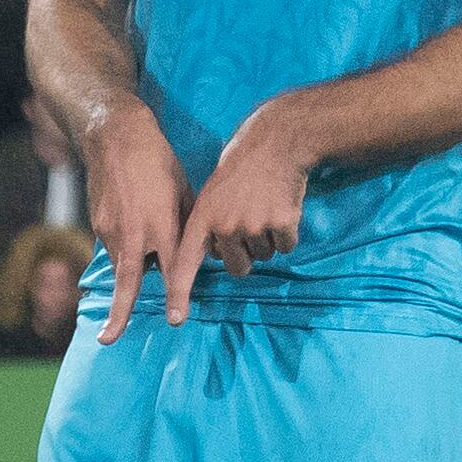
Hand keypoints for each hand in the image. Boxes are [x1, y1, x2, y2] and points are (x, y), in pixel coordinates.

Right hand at [84, 99, 192, 343]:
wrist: (115, 137)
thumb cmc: (159, 162)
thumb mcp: (185, 192)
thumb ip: (190, 226)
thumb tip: (204, 250)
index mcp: (162, 227)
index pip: (171, 271)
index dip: (176, 296)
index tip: (176, 320)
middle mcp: (135, 234)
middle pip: (128, 282)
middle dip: (118, 314)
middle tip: (108, 341)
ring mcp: (111, 230)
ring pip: (126, 262)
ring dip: (136, 264)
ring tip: (143, 231)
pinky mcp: (98, 224)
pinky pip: (115, 245)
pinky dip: (127, 245)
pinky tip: (133, 220)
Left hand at [163, 101, 309, 324]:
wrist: (276, 141)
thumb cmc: (242, 166)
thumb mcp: (212, 194)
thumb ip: (209, 226)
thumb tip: (218, 258)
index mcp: (203, 218)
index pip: (186, 262)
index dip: (179, 293)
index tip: (174, 320)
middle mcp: (225, 226)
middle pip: (238, 267)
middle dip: (246, 254)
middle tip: (250, 220)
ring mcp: (254, 226)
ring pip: (264, 257)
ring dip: (267, 239)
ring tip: (264, 206)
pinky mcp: (281, 224)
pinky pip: (286, 246)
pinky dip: (287, 232)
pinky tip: (282, 206)